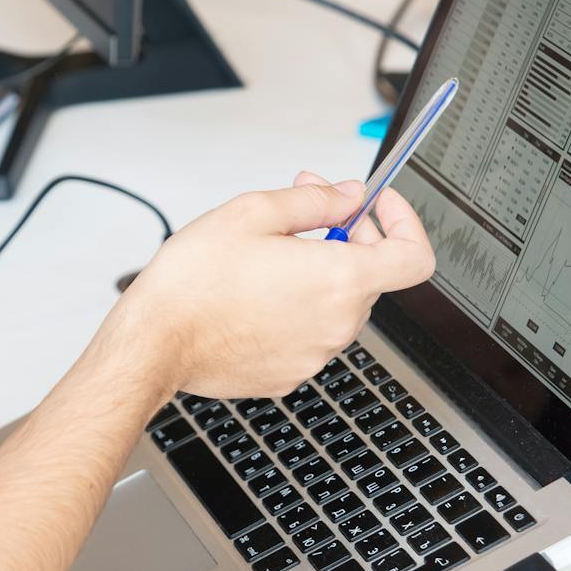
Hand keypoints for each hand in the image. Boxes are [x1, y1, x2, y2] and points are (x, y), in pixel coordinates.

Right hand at [111, 173, 434, 399]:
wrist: (155, 342)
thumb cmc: (193, 283)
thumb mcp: (254, 212)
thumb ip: (317, 200)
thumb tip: (349, 196)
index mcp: (339, 280)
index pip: (415, 257)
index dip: (405, 224)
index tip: (379, 209)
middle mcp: (336, 324)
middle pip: (372, 276)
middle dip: (349, 238)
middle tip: (307, 215)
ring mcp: (314, 355)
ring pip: (337, 305)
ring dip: (318, 276)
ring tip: (268, 259)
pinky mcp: (289, 375)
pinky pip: (309, 335)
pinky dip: (295, 310)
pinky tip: (255, 295)